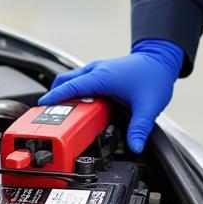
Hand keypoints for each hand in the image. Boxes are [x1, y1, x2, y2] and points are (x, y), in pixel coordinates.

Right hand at [38, 39, 182, 152]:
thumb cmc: (154, 75)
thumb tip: (134, 146)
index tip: (41, 106)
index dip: (55, 97)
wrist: (161, 57)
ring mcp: (98, 70)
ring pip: (71, 80)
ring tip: (60, 114)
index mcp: (103, 77)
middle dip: (54, 96)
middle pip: (65, 81)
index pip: (72, 87)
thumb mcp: (148, 106)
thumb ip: (140, 128)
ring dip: (63, 93)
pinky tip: (78, 106)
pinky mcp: (101, 73)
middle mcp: (97, 71)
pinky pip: (80, 81)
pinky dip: (73, 91)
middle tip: (47, 115)